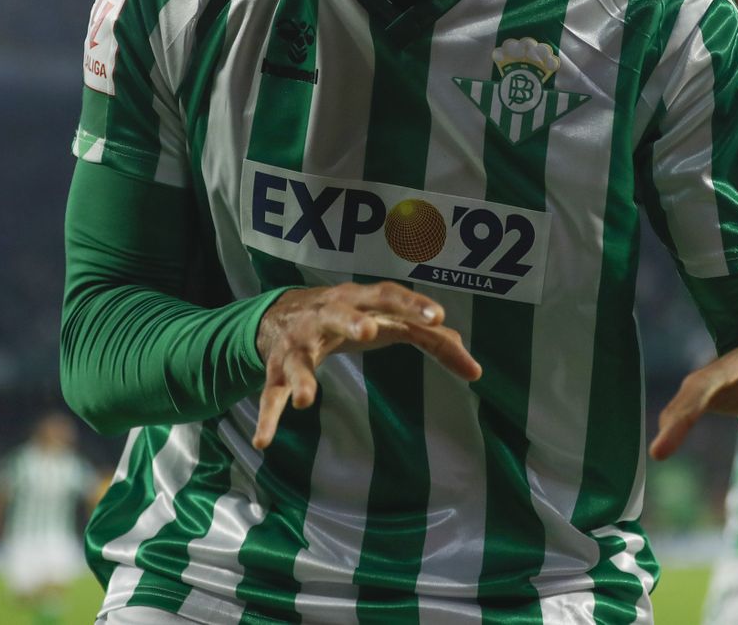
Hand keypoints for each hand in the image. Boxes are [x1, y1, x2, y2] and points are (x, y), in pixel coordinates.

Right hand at [252, 282, 481, 449]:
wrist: (281, 310)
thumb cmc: (351, 315)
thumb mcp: (388, 321)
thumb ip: (430, 341)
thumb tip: (474, 368)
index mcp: (359, 300)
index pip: (389, 296)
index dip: (413, 306)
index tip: (438, 318)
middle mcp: (327, 314)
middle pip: (339, 313)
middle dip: (352, 320)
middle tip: (367, 331)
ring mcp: (299, 343)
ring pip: (299, 358)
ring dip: (302, 376)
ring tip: (306, 400)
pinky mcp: (278, 370)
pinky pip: (271, 394)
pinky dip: (268, 417)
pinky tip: (264, 441)